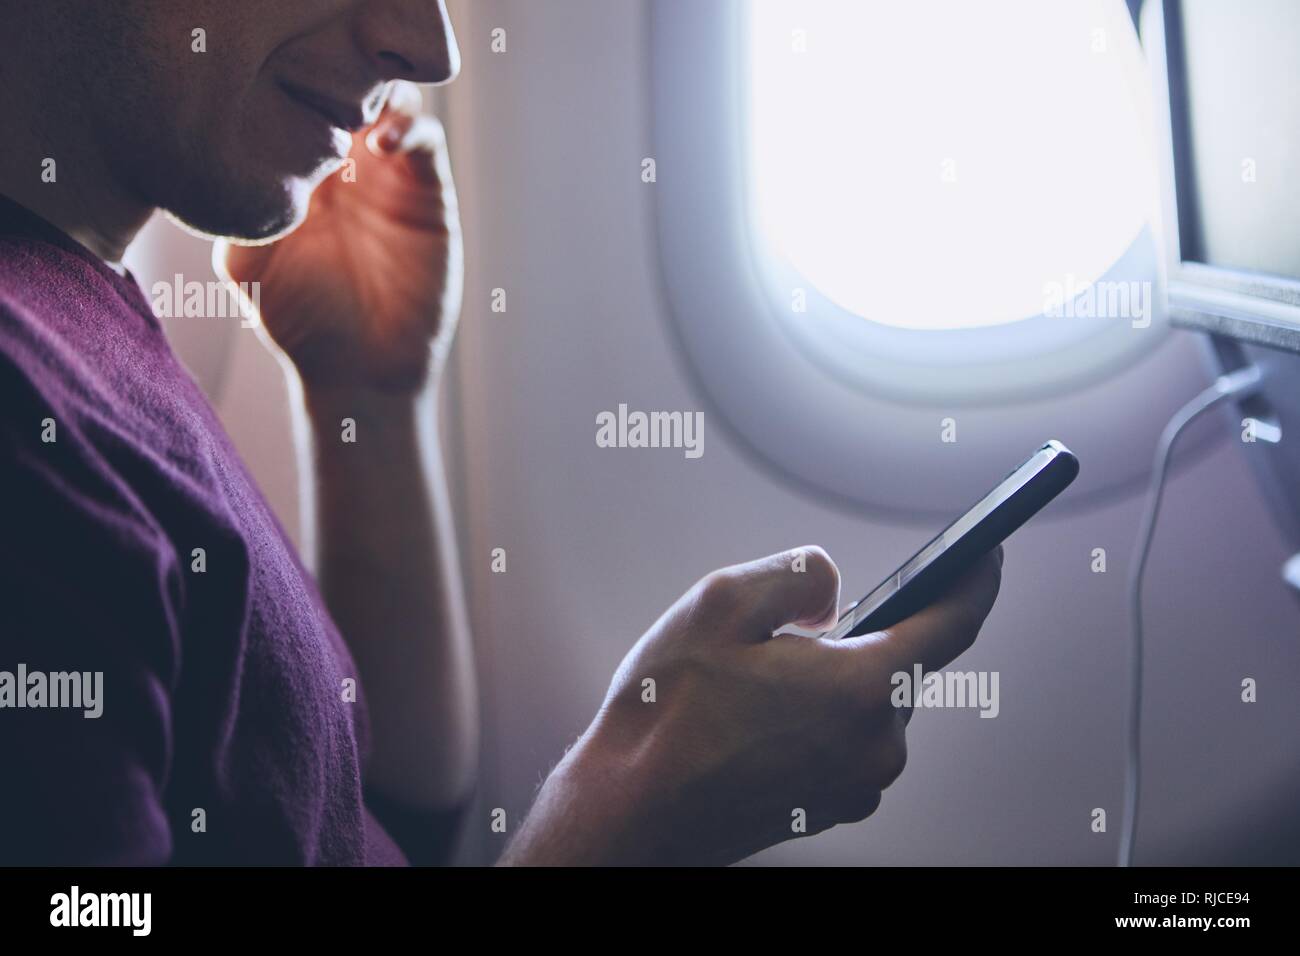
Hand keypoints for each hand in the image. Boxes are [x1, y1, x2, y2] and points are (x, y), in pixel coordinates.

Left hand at [222, 81, 462, 393]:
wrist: (360, 369)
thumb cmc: (299, 322)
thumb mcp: (247, 266)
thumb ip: (242, 211)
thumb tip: (245, 156)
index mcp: (300, 170)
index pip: (300, 102)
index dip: (294, 84)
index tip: (280, 91)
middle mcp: (347, 165)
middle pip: (350, 88)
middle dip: (339, 76)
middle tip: (323, 85)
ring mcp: (390, 175)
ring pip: (393, 100)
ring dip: (377, 92)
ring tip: (354, 114)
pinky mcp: (429, 194)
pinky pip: (427, 141)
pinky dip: (411, 128)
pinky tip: (381, 145)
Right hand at [502, 545, 1001, 865]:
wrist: (630, 812)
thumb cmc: (667, 714)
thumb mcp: (720, 603)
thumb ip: (797, 576)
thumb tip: (834, 590)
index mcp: (860, 690)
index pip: (952, 624)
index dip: (976, 579)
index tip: (988, 553)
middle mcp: (874, 746)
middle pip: (897, 664)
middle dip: (859, 635)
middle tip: (794, 629)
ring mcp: (856, 785)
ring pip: (867, 704)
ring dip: (831, 679)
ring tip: (757, 680)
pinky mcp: (833, 806)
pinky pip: (847, 741)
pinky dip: (819, 716)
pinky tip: (759, 716)